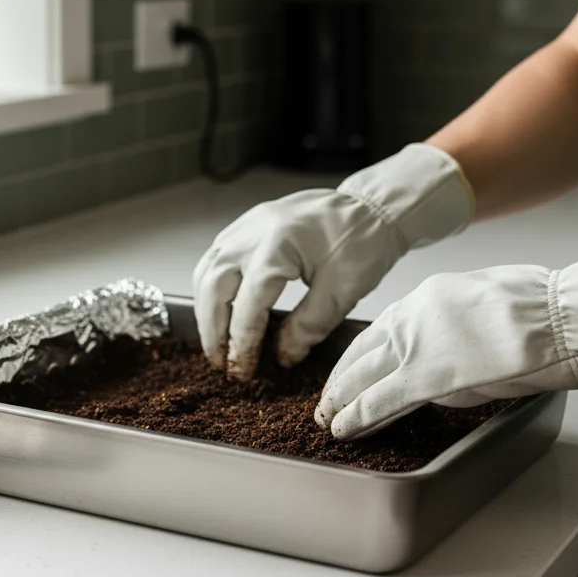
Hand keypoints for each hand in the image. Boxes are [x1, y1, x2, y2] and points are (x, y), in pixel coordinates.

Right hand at [192, 143, 472, 379]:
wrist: (371, 207)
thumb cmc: (362, 241)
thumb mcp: (343, 291)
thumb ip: (308, 327)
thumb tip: (281, 357)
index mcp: (278, 247)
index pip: (248, 305)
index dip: (242, 342)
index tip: (243, 369)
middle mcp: (252, 233)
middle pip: (213, 287)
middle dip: (213, 330)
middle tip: (221, 362)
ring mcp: (245, 226)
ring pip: (206, 272)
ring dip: (206, 310)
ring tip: (217, 341)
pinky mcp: (246, 226)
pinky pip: (215, 259)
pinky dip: (211, 289)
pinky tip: (220, 309)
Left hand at [317, 240, 577, 438]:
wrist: (560, 317)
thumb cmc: (543, 311)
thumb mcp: (485, 302)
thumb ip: (454, 324)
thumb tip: (446, 345)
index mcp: (428, 296)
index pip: (381, 328)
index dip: (361, 354)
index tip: (352, 368)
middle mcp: (412, 316)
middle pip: (362, 351)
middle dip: (341, 379)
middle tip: (327, 399)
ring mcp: (414, 345)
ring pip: (362, 376)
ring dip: (341, 401)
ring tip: (328, 419)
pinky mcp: (423, 376)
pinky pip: (378, 399)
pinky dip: (357, 416)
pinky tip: (344, 428)